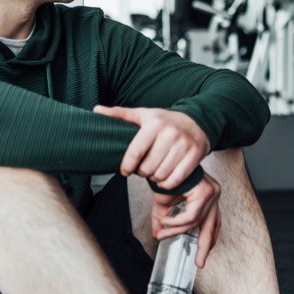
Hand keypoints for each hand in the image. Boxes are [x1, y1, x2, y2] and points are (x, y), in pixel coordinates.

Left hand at [94, 105, 210, 190]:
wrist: (198, 121)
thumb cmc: (165, 121)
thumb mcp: (143, 115)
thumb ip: (119, 115)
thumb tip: (95, 109)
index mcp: (154, 123)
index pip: (135, 152)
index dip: (127, 166)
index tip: (125, 170)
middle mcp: (170, 134)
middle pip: (148, 168)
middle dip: (142, 172)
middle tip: (143, 169)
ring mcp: (184, 145)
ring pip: (161, 175)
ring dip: (154, 178)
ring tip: (154, 171)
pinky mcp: (196, 155)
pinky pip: (176, 180)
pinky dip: (167, 184)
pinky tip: (165, 177)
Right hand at [151, 173, 221, 267]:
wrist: (161, 163)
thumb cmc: (166, 178)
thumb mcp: (164, 204)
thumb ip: (163, 220)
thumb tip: (157, 235)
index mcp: (209, 198)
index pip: (214, 222)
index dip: (209, 239)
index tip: (202, 253)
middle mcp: (213, 195)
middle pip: (212, 226)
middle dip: (205, 247)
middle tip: (199, 262)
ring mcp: (211, 193)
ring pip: (196, 222)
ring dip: (176, 230)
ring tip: (163, 232)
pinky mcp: (204, 192)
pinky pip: (190, 216)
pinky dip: (176, 222)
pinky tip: (165, 221)